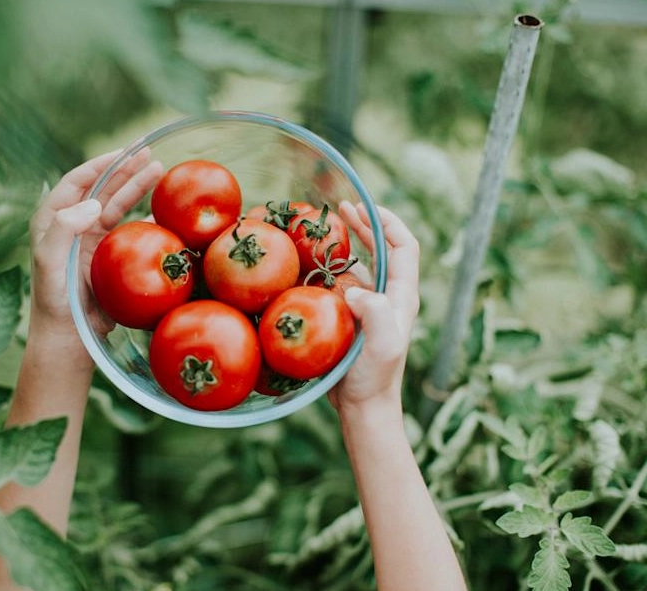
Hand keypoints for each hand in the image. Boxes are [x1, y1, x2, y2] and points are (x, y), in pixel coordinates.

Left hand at [28, 149, 163, 344]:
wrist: (69, 338)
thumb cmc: (55, 301)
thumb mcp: (49, 263)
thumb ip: (64, 229)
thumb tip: (93, 203)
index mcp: (52, 220)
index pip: (77, 182)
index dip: (100, 164)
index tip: (122, 152)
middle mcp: (72, 225)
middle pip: (102, 188)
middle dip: (124, 169)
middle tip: (149, 153)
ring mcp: (92, 241)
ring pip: (118, 205)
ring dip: (137, 188)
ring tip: (159, 170)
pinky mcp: (109, 257)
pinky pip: (130, 230)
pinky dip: (146, 218)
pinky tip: (162, 209)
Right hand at [328, 203, 419, 412]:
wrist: (364, 407)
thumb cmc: (374, 378)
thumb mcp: (381, 345)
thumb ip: (376, 313)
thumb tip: (355, 289)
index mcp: (402, 296)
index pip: (404, 246)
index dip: (388, 222)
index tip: (363, 207)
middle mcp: (390, 297)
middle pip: (384, 248)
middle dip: (365, 224)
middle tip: (340, 208)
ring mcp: (372, 307)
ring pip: (363, 265)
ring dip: (348, 244)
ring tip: (324, 230)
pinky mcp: (354, 318)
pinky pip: (344, 284)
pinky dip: (331, 269)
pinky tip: (312, 266)